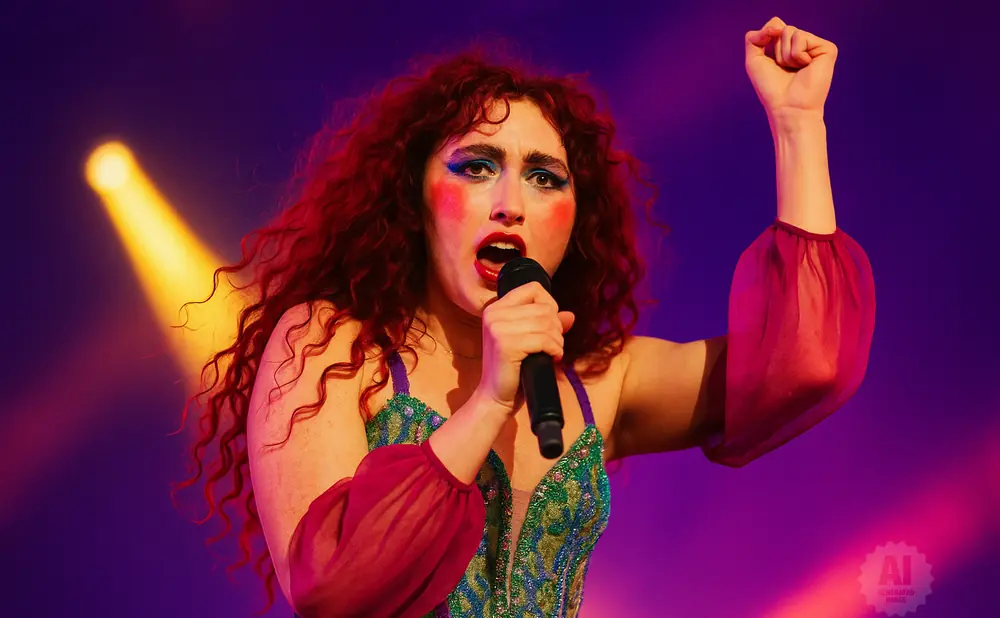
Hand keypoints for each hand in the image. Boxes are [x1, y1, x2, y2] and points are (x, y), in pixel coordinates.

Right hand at [477, 282, 574, 412]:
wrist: (495, 397)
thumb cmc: (513, 369)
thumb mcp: (530, 341)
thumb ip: (548, 325)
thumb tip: (570, 316)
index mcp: (496, 308)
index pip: (533, 288)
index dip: (549, 304)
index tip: (548, 326)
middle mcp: (494, 314)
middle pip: (544, 308)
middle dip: (556, 328)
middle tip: (552, 345)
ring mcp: (498, 328)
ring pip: (547, 323)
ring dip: (557, 341)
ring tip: (552, 353)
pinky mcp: (506, 344)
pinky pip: (544, 339)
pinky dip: (555, 350)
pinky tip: (551, 358)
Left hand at [745, 17, 837, 124]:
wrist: (787, 108)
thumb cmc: (771, 88)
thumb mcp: (753, 60)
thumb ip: (754, 37)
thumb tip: (775, 23)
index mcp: (788, 46)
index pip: (774, 25)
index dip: (765, 40)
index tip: (770, 64)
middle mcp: (803, 44)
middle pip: (781, 28)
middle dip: (776, 50)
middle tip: (784, 70)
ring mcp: (816, 46)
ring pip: (790, 31)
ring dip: (785, 55)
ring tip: (794, 70)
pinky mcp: (827, 48)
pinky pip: (800, 37)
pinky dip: (796, 55)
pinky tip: (805, 67)